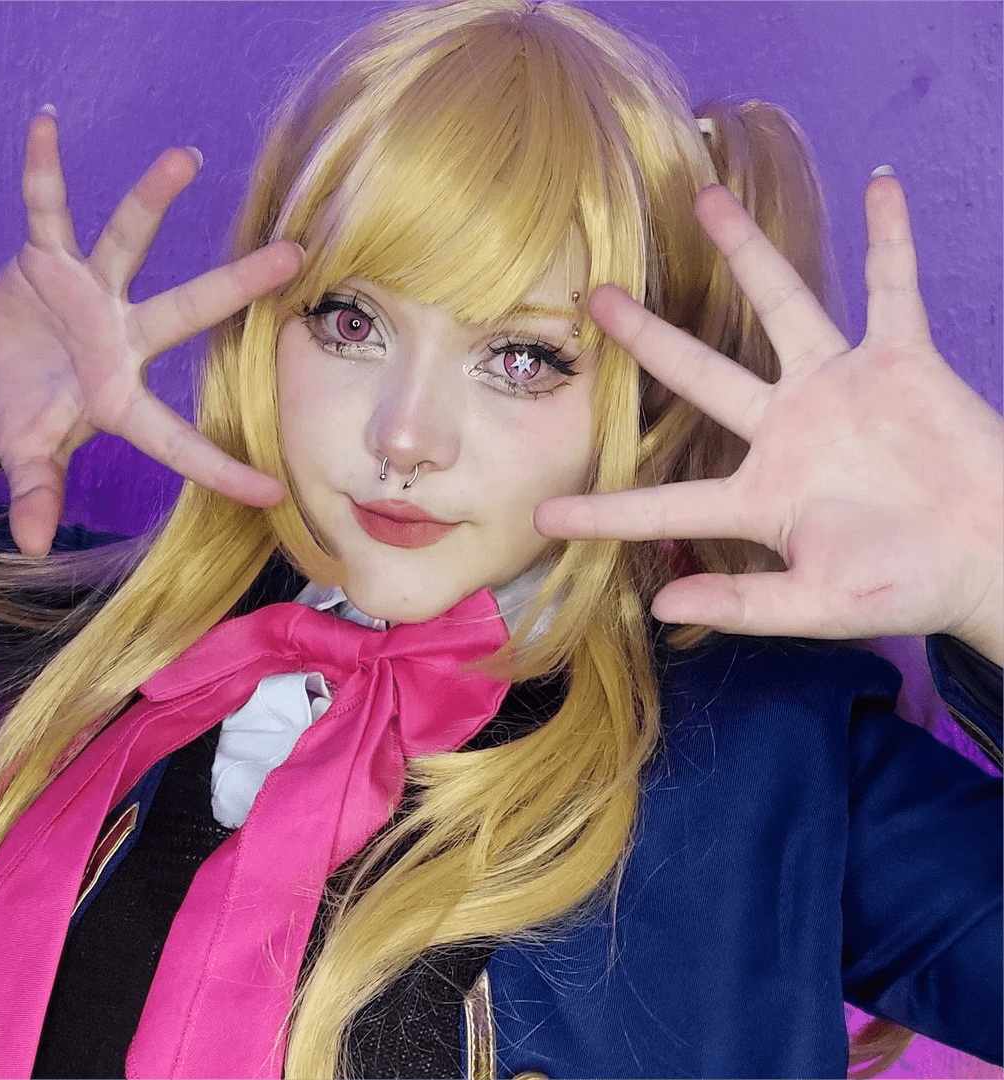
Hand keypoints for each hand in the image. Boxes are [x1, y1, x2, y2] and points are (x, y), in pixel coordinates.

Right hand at [0, 111, 301, 556]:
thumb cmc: (26, 409)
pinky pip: (45, 210)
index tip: (274, 493)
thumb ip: (37, 490)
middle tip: (295, 257)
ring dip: (151, 200)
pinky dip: (41, 173)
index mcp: (121, 399)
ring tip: (185, 156)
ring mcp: (90, 294)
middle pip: (188, 311)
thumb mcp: (28, 452)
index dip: (220, 468)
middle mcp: (122, 339)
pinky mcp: (49, 259)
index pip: (178, 441)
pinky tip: (46, 126)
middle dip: (238, 286)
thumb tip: (28, 546)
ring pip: (129, 242)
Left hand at [535, 178, 1003, 663]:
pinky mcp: (902, 363)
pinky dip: (891, 241)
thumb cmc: (904, 586)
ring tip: (707, 199)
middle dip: (649, 336)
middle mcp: (785, 430)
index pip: (666, 503)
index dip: (606, 512)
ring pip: (783, 307)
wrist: (988, 557)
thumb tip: (662, 610)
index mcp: (758, 495)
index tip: (544, 514)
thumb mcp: (818, 605)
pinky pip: (894, 290)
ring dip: (749, 253)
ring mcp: (839, 389)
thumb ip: (743, 603)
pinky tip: (878, 186)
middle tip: (597, 298)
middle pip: (701, 372)